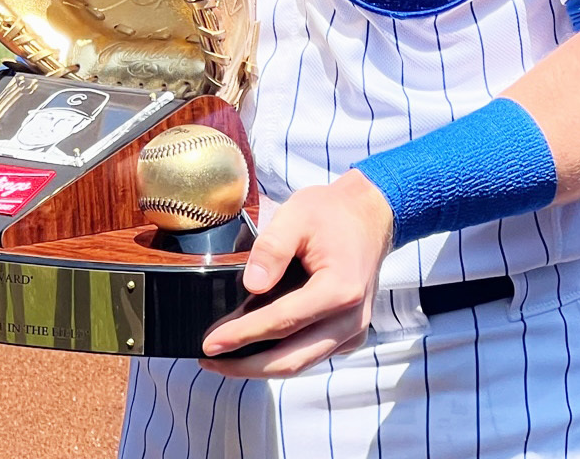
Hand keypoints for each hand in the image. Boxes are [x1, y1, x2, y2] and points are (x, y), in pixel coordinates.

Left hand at [199, 171, 395, 377]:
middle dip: (245, 365)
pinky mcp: (350, 335)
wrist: (370, 215)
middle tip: (209, 359)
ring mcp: (353, 331)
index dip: (243, 336)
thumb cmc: (332, 213)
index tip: (210, 343)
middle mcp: (351, 319)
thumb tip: (251, 285)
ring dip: (261, 366)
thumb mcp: (297, 215)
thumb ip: (272, 248)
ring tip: (224, 359)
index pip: (282, 323)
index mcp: (340, 290)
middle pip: (291, 359)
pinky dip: (281, 357)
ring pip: (301, 363)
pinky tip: (254, 348)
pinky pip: (312, 355)